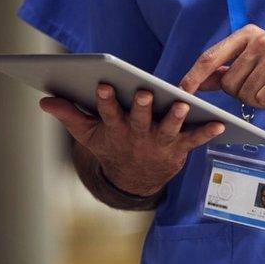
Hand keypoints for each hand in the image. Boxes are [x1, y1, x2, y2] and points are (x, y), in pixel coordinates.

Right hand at [39, 84, 224, 196]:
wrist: (135, 179)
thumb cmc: (113, 146)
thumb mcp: (89, 134)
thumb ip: (70, 115)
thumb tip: (44, 101)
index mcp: (115, 129)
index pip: (108, 113)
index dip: (106, 100)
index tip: (104, 85)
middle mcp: (137, 135)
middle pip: (139, 120)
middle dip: (141, 107)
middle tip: (144, 92)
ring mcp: (159, 143)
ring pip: (167, 129)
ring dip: (175, 118)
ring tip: (181, 105)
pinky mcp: (179, 149)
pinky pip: (194, 140)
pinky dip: (207, 133)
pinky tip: (220, 123)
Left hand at [180, 24, 264, 114]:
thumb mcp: (256, 67)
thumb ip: (227, 71)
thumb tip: (196, 81)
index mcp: (249, 34)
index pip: (211, 56)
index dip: (194, 76)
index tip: (181, 91)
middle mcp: (262, 40)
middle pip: (229, 83)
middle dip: (243, 94)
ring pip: (246, 94)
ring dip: (261, 100)